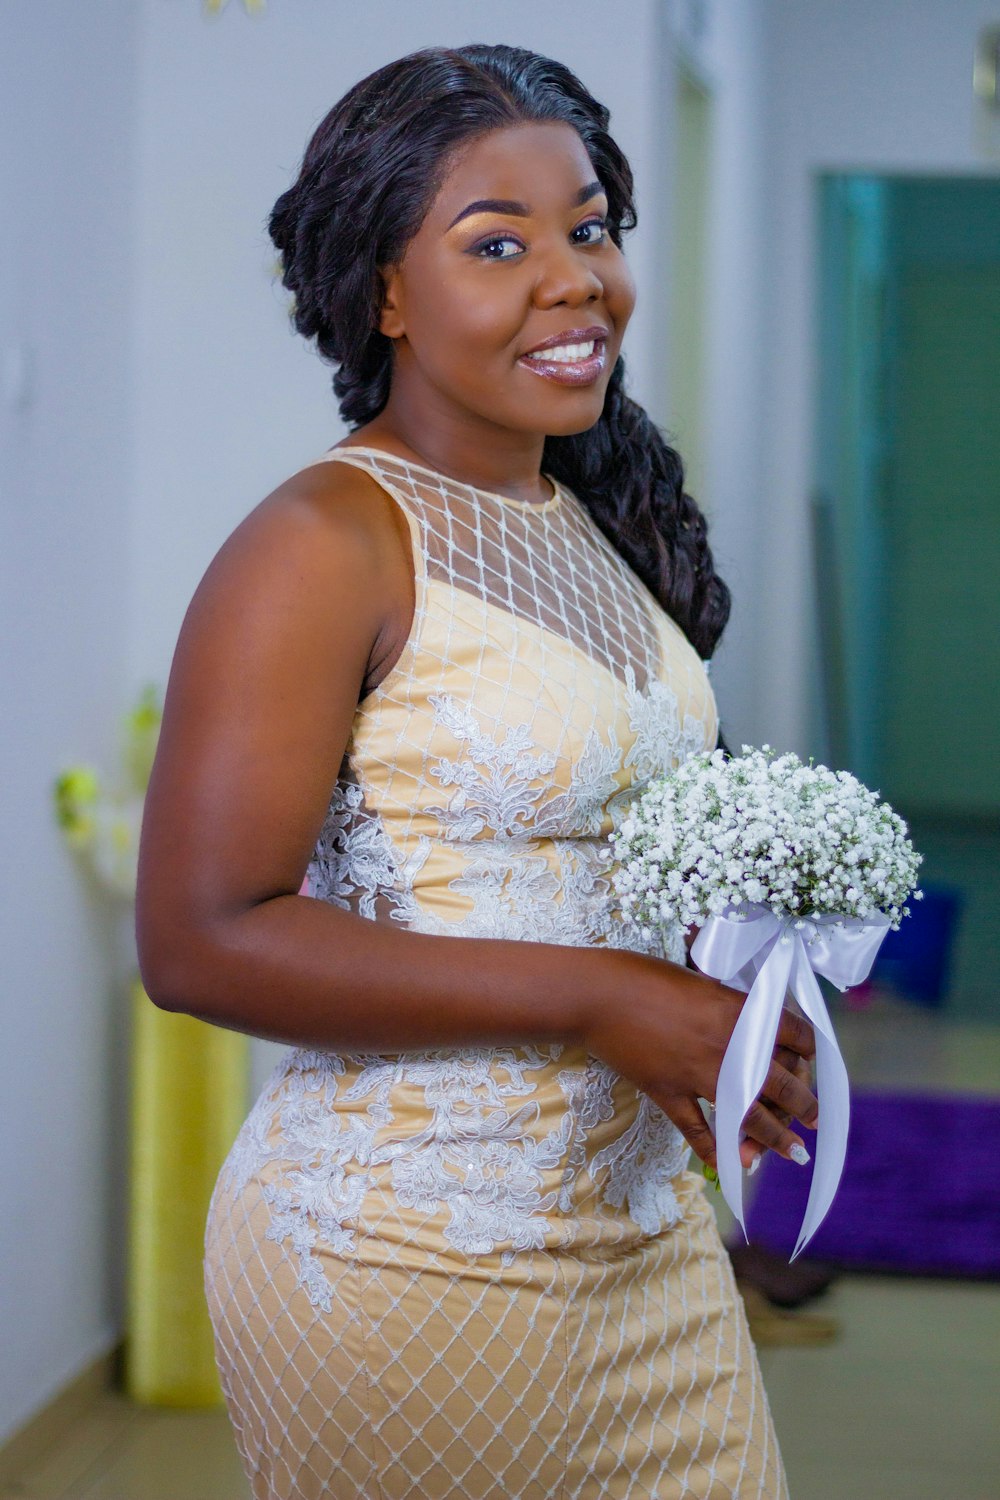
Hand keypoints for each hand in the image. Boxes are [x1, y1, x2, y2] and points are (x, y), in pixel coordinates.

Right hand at [581, 951, 817, 1173]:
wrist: (598, 994)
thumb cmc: (644, 975)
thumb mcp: (699, 980)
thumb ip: (725, 1003)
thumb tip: (744, 1018)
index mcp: (738, 1011)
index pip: (793, 1035)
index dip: (808, 1050)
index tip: (810, 1060)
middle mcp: (728, 1048)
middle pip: (782, 1083)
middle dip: (805, 1104)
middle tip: (816, 1120)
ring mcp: (698, 1075)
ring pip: (749, 1115)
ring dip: (776, 1137)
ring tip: (794, 1153)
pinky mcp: (669, 1094)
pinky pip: (698, 1131)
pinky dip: (717, 1151)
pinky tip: (734, 1166)